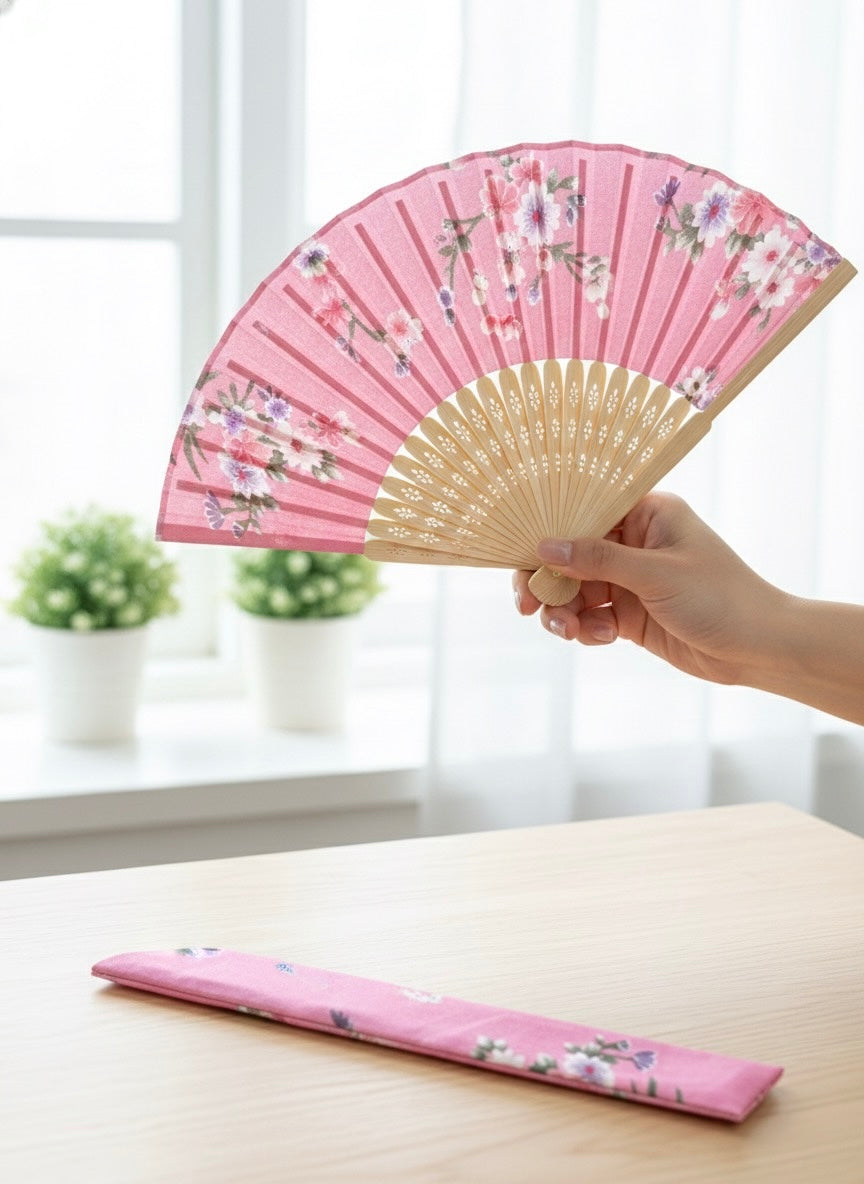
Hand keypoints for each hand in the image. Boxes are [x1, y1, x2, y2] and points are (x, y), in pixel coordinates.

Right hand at [513, 492, 785, 687]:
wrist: (759, 647)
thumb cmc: (720, 597)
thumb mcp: (656, 575)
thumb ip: (598, 561)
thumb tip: (545, 547)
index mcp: (646, 514)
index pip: (584, 510)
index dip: (549, 531)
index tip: (522, 555)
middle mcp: (634, 542)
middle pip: (569, 554)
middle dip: (548, 580)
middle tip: (528, 605)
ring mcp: (630, 579)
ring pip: (575, 590)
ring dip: (564, 611)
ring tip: (568, 632)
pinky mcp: (630, 613)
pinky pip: (591, 616)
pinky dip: (587, 629)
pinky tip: (601, 638)